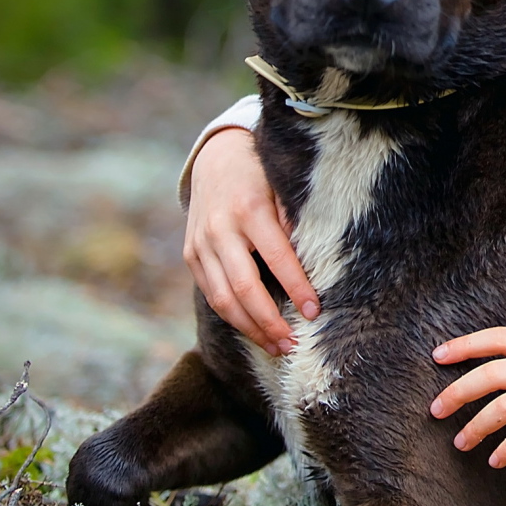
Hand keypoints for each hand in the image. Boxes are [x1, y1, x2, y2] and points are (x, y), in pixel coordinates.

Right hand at [183, 127, 318, 355]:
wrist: (216, 158)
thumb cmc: (261, 174)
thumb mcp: (282, 186)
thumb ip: (295, 220)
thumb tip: (313, 260)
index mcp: (249, 209)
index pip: (277, 257)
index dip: (296, 288)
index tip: (314, 312)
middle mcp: (220, 230)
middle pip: (243, 288)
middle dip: (268, 322)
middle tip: (292, 346)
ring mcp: (200, 244)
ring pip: (221, 298)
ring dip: (249, 328)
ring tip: (275, 347)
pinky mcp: (190, 255)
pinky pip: (209, 293)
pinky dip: (231, 315)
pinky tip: (253, 330)